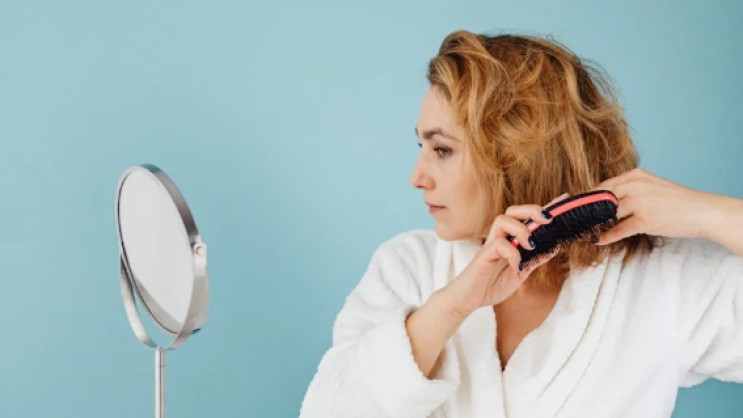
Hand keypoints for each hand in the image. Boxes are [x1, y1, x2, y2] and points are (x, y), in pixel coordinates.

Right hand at [442, 193, 570, 315]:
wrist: (469, 300)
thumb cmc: (491, 285)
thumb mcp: (520, 272)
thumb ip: (535, 259)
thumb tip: (555, 247)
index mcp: (510, 240)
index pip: (527, 218)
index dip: (545, 208)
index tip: (564, 198)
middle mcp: (500, 238)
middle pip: (512, 211)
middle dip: (532, 210)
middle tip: (548, 219)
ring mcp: (490, 245)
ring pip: (502, 220)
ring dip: (521, 229)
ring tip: (531, 244)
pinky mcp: (483, 255)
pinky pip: (498, 244)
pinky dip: (512, 254)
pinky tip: (517, 266)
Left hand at [591, 168, 722, 244]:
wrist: (703, 211)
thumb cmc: (677, 201)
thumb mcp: (652, 186)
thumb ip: (631, 190)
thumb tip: (608, 202)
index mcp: (635, 175)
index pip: (603, 186)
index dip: (589, 198)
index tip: (579, 208)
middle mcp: (635, 185)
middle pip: (600, 198)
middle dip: (587, 211)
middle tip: (577, 221)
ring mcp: (639, 202)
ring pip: (607, 214)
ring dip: (595, 224)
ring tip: (585, 231)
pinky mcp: (644, 219)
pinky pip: (618, 230)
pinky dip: (607, 236)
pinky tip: (599, 240)